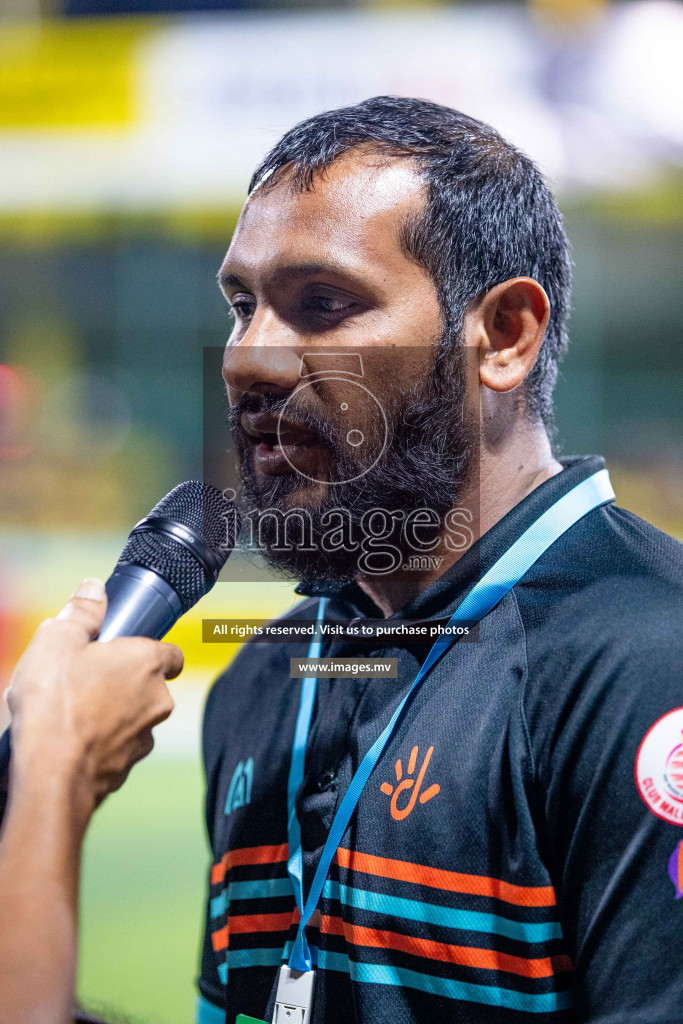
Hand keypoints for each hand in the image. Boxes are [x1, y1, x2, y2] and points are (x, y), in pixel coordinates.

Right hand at [5, 578, 182, 814]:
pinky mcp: (126, 770)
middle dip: (122, 684)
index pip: (171, 653)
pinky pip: (116, 749)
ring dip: (110, 716)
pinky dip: (99, 745)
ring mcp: (144, 739)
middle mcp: (157, 701)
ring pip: (132, 720)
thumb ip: (81, 611)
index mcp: (148, 663)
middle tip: (83, 681)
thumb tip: (94, 588)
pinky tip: (69, 742)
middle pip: (148, 686)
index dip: (151, 650)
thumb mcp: (58, 640)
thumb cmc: (57, 702)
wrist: (51, 773)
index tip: (125, 652)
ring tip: (69, 715)